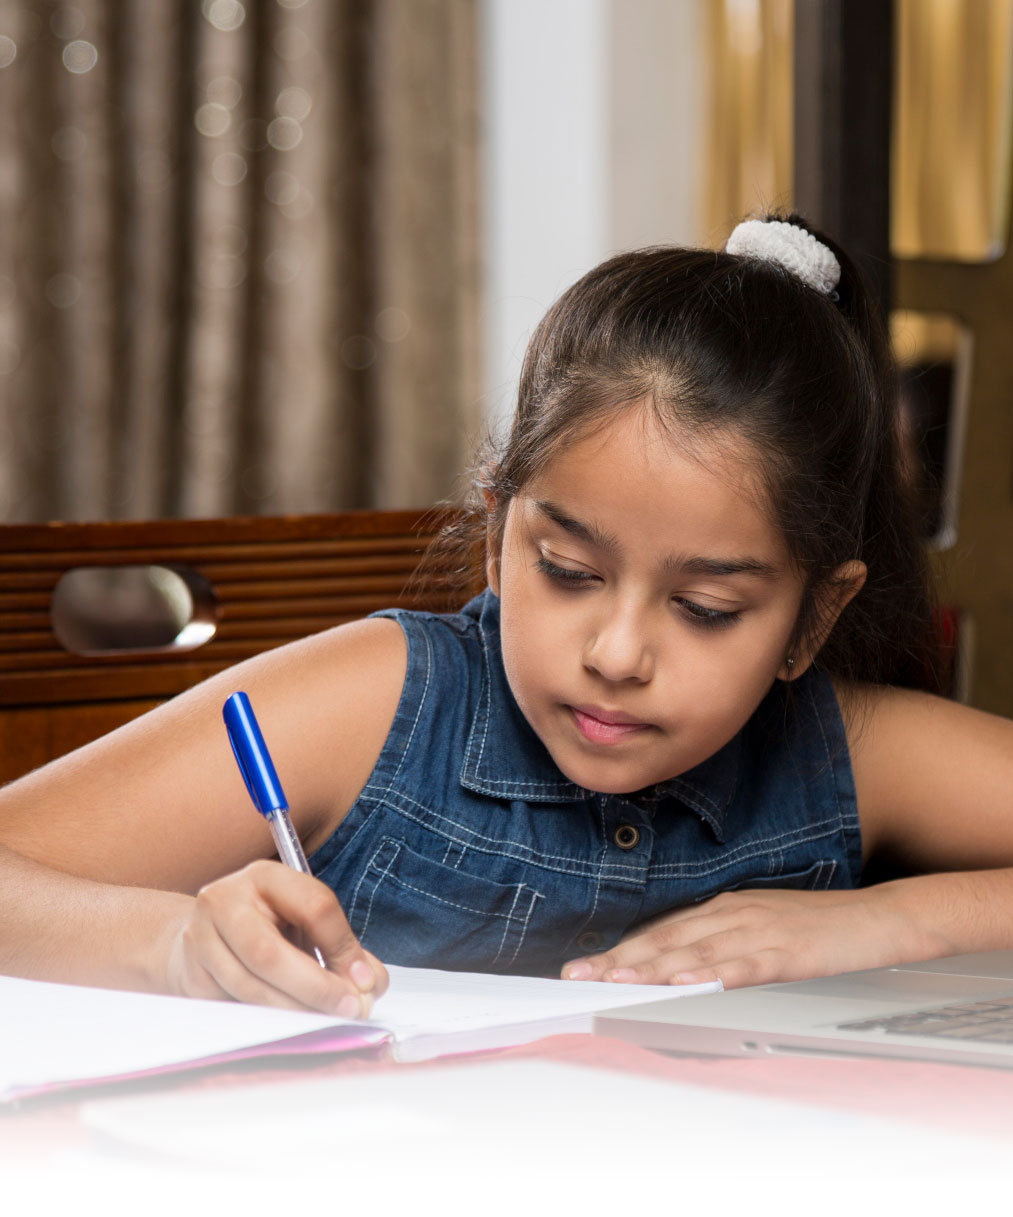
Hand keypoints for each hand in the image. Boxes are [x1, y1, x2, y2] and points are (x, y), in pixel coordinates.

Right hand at [165, 860, 388, 1015]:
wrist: (205, 935)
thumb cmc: (267, 926)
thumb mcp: (305, 922)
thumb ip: (343, 948)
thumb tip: (371, 984)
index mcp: (265, 876)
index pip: (314, 906)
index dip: (343, 947)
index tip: (365, 980)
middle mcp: (225, 900)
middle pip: (270, 953)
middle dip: (315, 987)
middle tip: (348, 1008)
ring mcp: (200, 939)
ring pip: (249, 986)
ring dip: (294, 1010)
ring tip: (324, 1018)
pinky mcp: (190, 976)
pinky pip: (233, 1006)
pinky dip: (267, 1019)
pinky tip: (290, 1020)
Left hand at [561, 887, 918, 989]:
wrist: (881, 917)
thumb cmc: (821, 925)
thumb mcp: (761, 926)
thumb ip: (720, 942)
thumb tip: (678, 966)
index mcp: (725, 908)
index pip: (661, 931)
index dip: (620, 950)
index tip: (583, 966)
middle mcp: (734, 914)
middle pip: (666, 939)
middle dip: (619, 960)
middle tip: (578, 976)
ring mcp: (760, 930)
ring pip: (695, 952)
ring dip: (651, 968)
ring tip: (615, 980)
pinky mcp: (788, 951)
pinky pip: (744, 965)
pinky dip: (713, 974)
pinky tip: (688, 984)